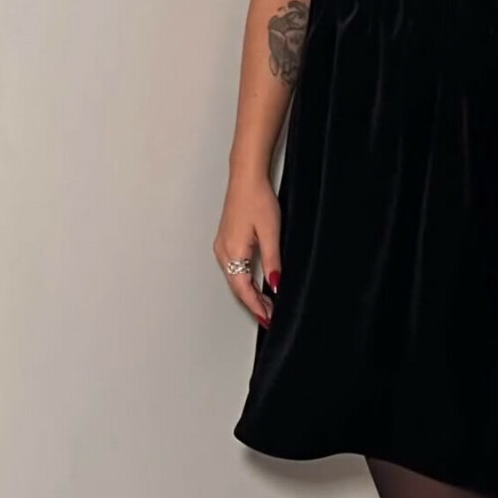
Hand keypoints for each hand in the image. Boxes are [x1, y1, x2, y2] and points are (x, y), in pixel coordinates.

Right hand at [214, 171, 281, 327]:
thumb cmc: (257, 199)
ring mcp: (223, 246)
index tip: (267, 319)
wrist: (246, 178)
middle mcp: (223, 252)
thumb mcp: (271, 233)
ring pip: (236, 278)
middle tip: (269, 317)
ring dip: (250, 293)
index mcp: (233, 252)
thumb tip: (274, 285)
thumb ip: (272, 262)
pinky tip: (256, 284)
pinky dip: (245, 280)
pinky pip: (234, 268)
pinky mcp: (226, 240)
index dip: (257, 307)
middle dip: (254, 304)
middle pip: (238, 287)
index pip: (244, 289)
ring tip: (266, 305)